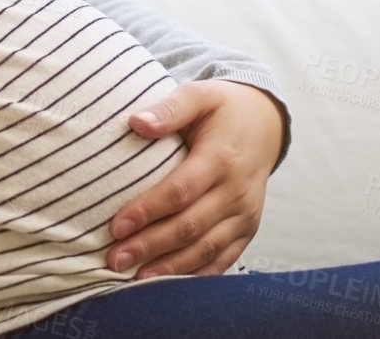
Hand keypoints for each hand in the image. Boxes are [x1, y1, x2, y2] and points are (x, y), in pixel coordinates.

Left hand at [105, 79, 284, 279]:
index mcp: (221, 157)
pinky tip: (170, 284)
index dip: (148, 210)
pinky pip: (224, 258)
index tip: (116, 226)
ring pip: (206, 248)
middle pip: (190, 226)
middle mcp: (236, 190)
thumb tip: (136, 123)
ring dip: (170, 267)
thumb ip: (169, 108)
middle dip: (150, 246)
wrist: (266, 122)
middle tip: (114, 259)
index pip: (180, 190)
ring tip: (135, 278)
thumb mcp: (199, 95)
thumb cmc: (223, 108)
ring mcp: (246, 213)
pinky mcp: (249, 228)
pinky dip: (197, 274)